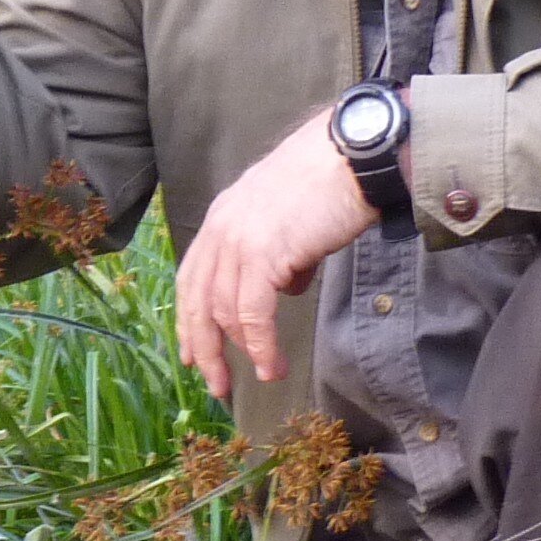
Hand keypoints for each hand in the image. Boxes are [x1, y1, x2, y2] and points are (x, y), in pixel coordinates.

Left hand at [174, 104, 380, 399]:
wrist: (351, 155)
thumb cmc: (331, 182)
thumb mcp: (291, 220)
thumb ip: (280, 254)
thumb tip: (288, 287)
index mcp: (222, 218)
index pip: (193, 277)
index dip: (190, 318)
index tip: (193, 353)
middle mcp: (221, 229)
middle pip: (197, 300)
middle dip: (203, 347)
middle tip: (215, 384)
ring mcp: (238, 241)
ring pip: (222, 312)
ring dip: (240, 352)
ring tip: (263, 375)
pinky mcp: (263, 254)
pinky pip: (252, 313)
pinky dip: (260, 344)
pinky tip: (269, 364)